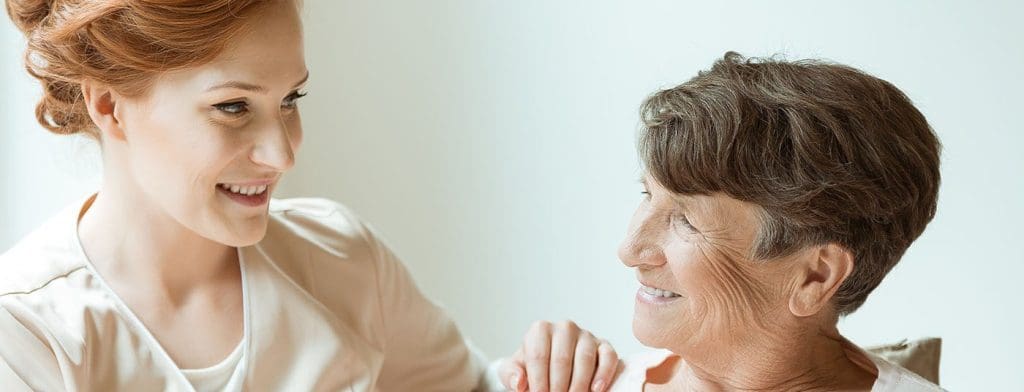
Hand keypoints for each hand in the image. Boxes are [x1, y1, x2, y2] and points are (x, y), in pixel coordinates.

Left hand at [498, 320, 618, 391]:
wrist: (551, 368)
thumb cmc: (533, 369)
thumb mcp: (515, 370)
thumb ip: (511, 374)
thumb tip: (519, 382)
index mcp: (540, 330)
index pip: (538, 356)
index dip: (538, 381)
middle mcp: (564, 328)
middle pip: (561, 358)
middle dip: (558, 386)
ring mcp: (586, 335)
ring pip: (585, 357)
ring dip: (578, 384)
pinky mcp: (604, 346)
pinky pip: (608, 357)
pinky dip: (604, 374)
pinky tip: (596, 390)